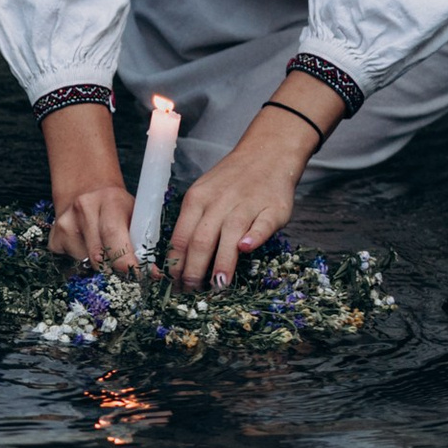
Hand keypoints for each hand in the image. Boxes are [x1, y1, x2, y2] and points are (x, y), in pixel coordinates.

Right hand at [41, 99, 138, 271]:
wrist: (88, 191)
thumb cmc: (117, 207)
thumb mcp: (134, 215)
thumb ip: (143, 241)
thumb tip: (154, 273)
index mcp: (110, 201)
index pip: (113, 235)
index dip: (125, 261)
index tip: (137, 275)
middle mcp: (83, 208)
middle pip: (97, 256)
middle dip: (114, 269)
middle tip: (123, 269)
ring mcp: (64, 222)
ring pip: (84, 262)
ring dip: (96, 264)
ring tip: (102, 247)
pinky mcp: (54, 236)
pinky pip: (69, 261)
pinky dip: (80, 260)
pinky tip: (86, 244)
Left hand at [164, 86, 325, 289]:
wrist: (267, 154)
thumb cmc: (230, 181)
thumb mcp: (203, 195)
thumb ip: (193, 223)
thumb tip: (177, 262)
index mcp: (196, 199)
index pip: (181, 236)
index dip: (176, 264)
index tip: (173, 285)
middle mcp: (218, 202)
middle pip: (201, 239)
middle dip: (194, 270)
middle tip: (193, 292)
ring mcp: (246, 203)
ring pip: (229, 234)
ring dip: (222, 261)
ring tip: (217, 285)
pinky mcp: (273, 207)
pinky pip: (262, 223)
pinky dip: (254, 236)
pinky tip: (246, 249)